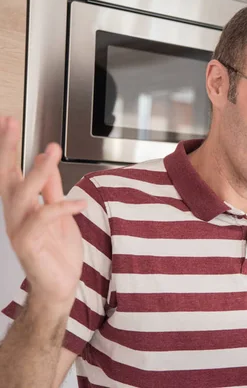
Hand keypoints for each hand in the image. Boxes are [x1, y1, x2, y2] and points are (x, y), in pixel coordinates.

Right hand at [0, 116, 86, 310]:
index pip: (10, 171)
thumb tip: (46, 160)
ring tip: (51, 152)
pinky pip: (43, 218)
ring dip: (37, 171)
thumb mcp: (59, 213)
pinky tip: (79, 203)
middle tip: (10, 122)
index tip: (8, 121)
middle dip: (7, 149)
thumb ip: (51, 189)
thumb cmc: (58, 252)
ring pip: (22, 194)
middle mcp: (16, 215)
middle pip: (6, 177)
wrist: (60, 286)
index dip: (8, 147)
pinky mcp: (29, 244)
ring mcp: (19, 230)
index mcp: (22, 206)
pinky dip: (62, 207)